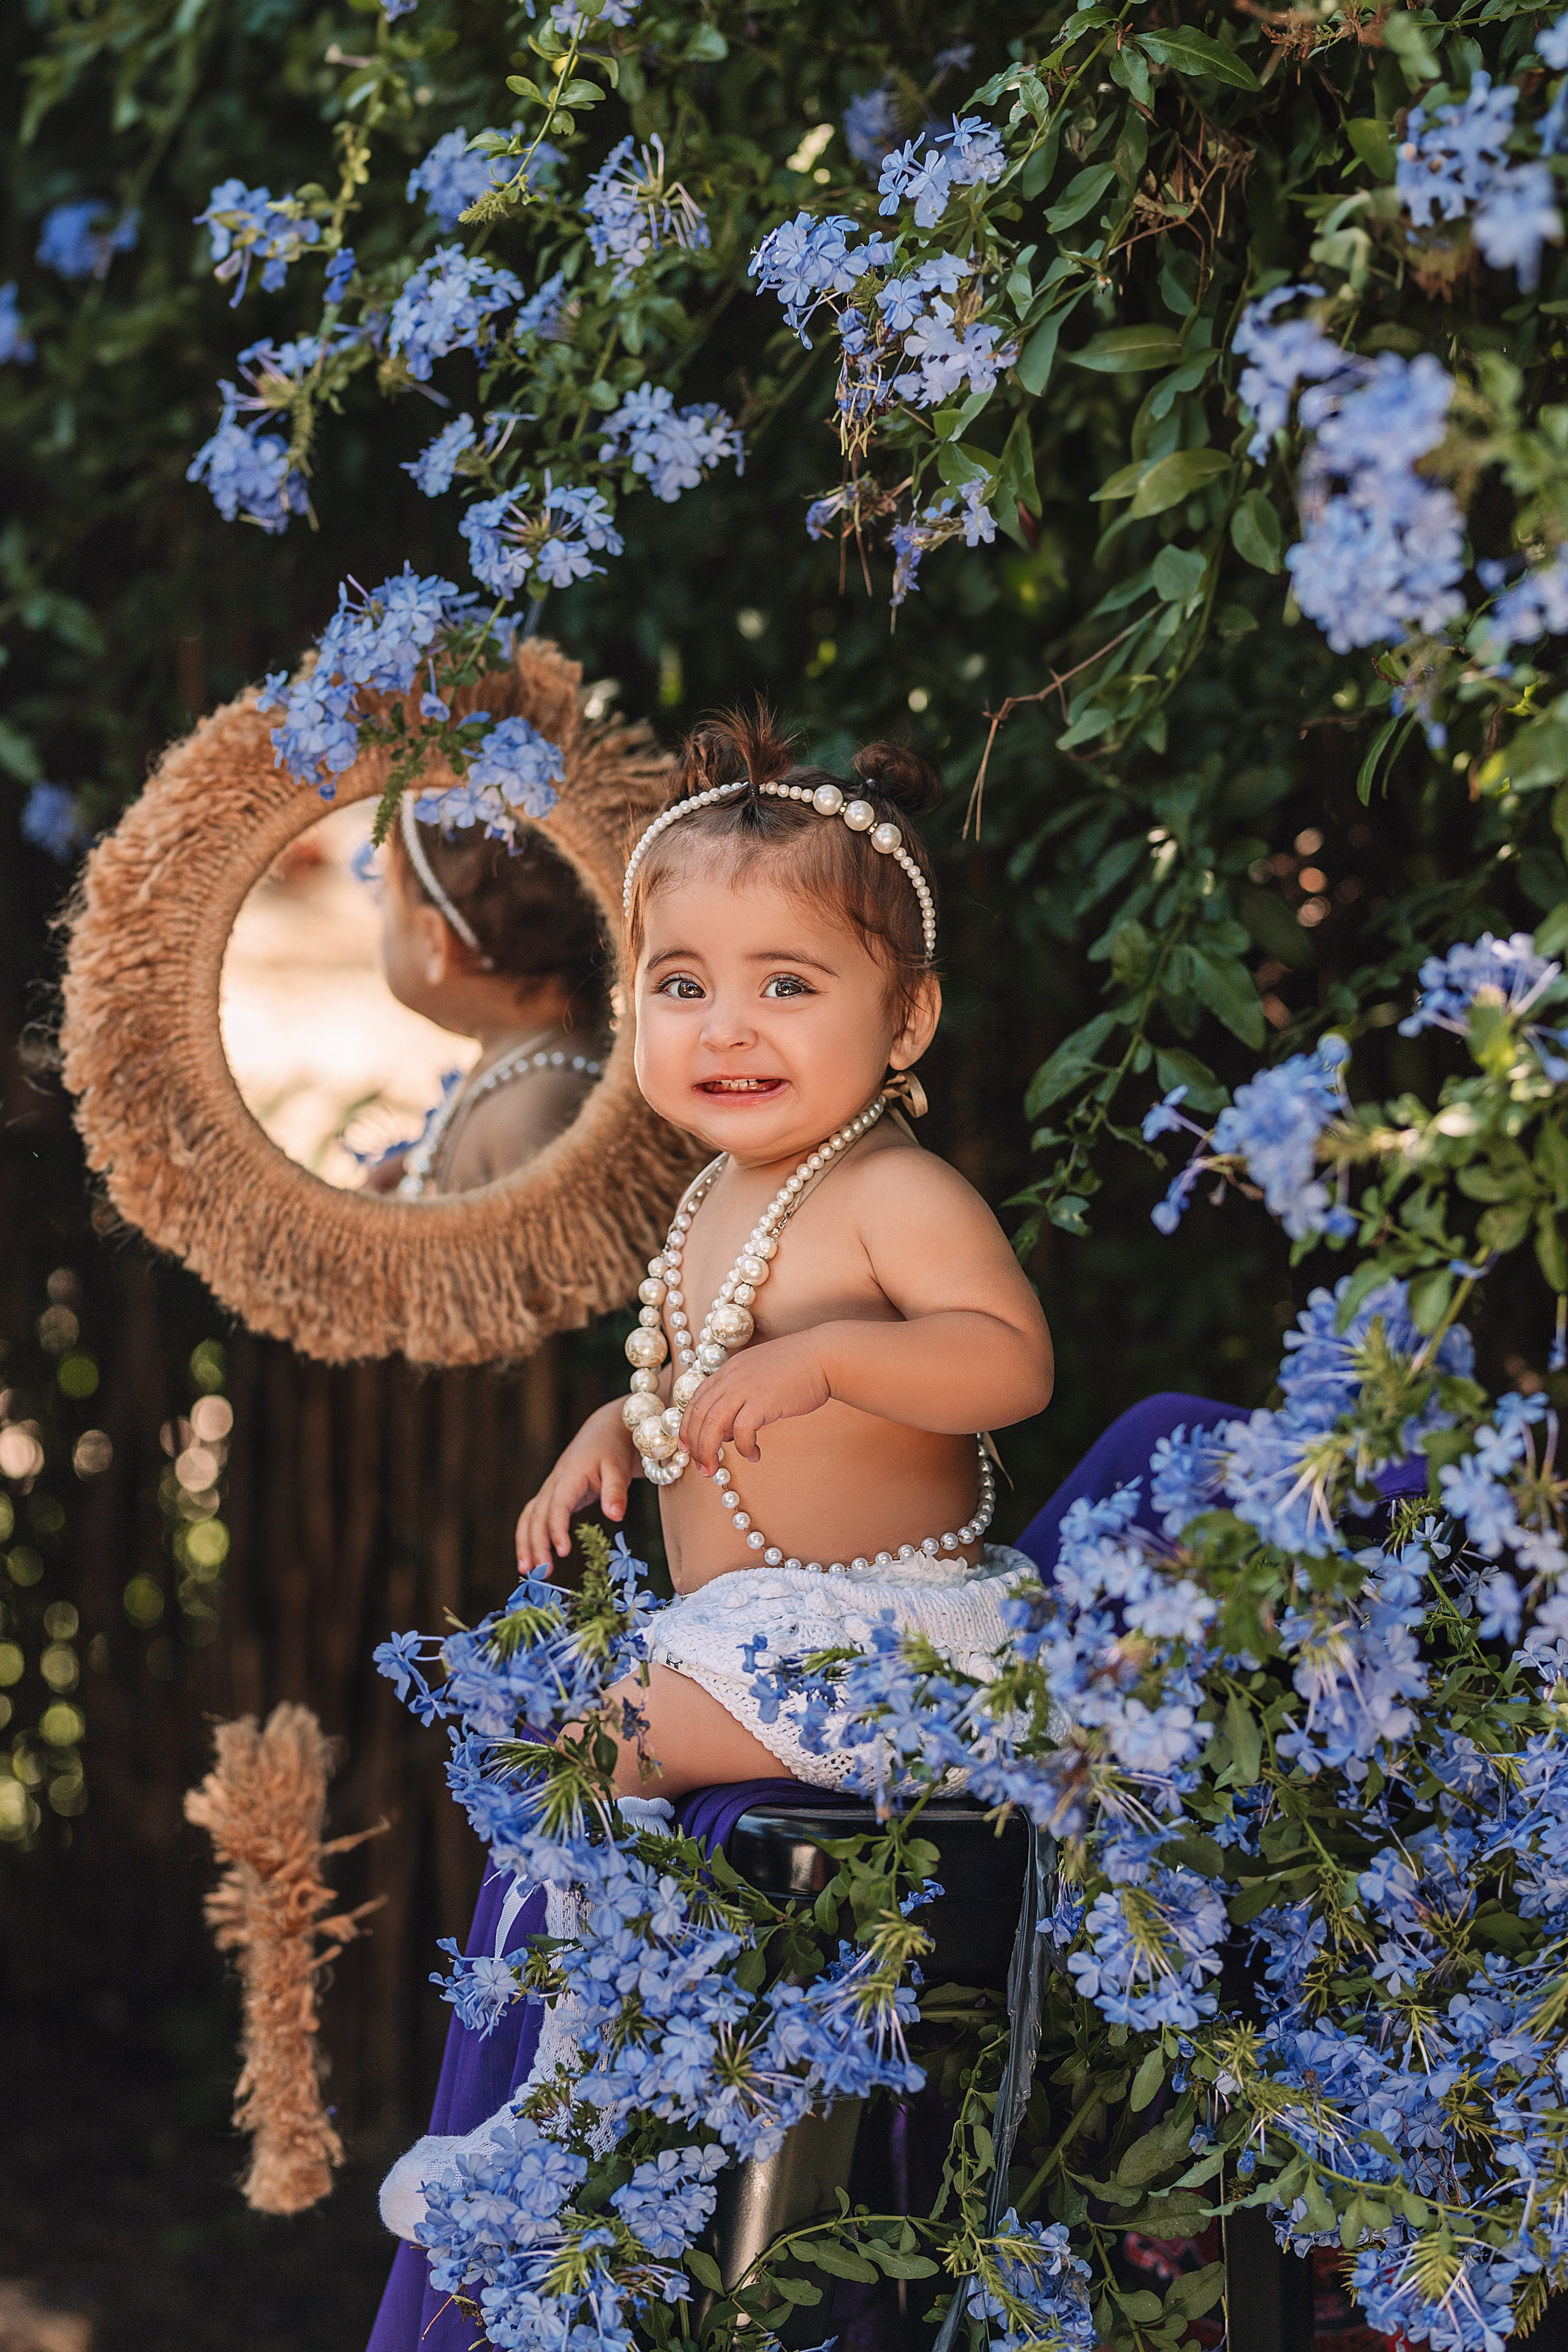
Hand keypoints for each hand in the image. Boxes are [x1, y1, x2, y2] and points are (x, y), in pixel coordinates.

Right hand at [515, 1401, 638, 1571]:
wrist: (605, 1431)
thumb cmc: (613, 1450)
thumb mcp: (619, 1469)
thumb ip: (616, 1492)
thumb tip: (615, 1516)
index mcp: (570, 1475)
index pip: (557, 1505)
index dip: (557, 1528)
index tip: (562, 1551)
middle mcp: (554, 1483)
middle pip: (537, 1515)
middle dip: (536, 1543)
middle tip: (541, 1572)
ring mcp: (550, 1489)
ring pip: (530, 1517)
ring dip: (525, 1542)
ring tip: (526, 1570)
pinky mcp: (552, 1496)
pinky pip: (534, 1517)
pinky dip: (529, 1536)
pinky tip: (532, 1557)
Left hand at [680, 1332, 831, 1472]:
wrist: (824, 1356)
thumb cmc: (799, 1369)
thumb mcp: (760, 1377)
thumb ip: (740, 1399)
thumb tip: (725, 1432)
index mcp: (729, 1370)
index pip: (696, 1399)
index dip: (687, 1425)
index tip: (688, 1446)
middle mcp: (731, 1377)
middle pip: (698, 1414)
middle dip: (695, 1445)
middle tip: (701, 1466)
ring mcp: (745, 1388)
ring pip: (712, 1424)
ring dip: (708, 1451)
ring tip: (714, 1469)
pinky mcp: (762, 1401)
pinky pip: (741, 1431)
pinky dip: (743, 1447)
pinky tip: (754, 1455)